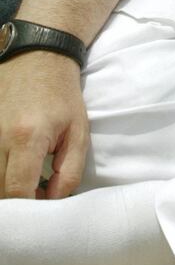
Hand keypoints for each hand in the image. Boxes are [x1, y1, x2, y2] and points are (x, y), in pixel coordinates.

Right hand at [0, 52, 88, 198]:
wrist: (38, 57)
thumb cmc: (61, 95)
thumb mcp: (78, 132)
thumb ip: (69, 172)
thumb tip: (52, 201)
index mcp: (27, 138)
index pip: (17, 191)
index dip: (29, 207)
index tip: (42, 203)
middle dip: (16, 201)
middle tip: (34, 195)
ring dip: (5, 185)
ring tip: (24, 180)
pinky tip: (12, 167)